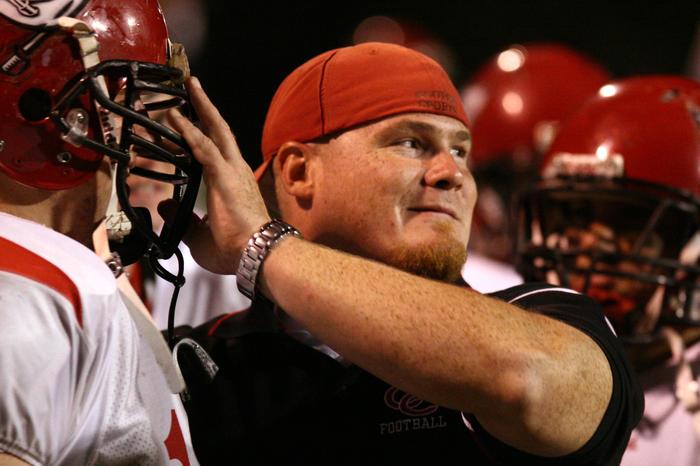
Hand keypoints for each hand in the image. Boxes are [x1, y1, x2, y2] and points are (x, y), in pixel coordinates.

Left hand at [167, 77, 269, 273]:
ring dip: (199, 108)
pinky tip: (175, 116)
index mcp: (232, 183)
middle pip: (219, 130)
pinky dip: (188, 130)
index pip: (214, 150)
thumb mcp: (200, 236)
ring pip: (214, 131)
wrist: (258, 254)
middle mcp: (235, 170)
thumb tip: (165, 206)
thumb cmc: (237, 249)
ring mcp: (232, 171)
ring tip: (188, 86)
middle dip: (206, 107)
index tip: (185, 120)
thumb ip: (183, 220)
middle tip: (193, 85)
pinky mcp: (225, 176)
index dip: (199, 133)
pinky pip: (203, 148)